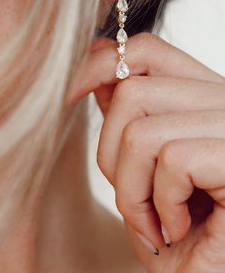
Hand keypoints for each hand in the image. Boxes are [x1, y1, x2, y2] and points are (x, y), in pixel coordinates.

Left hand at [69, 33, 224, 272]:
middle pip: (132, 90)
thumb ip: (127, 115)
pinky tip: (178, 227)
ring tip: (154, 221)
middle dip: (109, 152)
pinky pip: (172, 161)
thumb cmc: (181, 232)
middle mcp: (222, 102)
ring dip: (132, 190)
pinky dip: (160, 205)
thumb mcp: (143, 168)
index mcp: (200, 97)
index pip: (147, 50)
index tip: (72, 93)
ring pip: (142, 131)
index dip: (102, 64)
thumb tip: (98, 71)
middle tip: (131, 199)